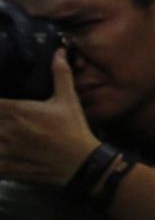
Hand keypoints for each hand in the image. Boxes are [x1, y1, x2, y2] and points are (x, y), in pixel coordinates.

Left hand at [0, 50, 100, 185]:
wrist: (82, 163)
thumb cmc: (74, 129)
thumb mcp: (69, 100)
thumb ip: (60, 75)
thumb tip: (59, 51)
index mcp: (19, 110)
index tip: (0, 105)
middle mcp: (8, 129)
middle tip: (1, 120)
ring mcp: (6, 150)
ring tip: (1, 136)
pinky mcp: (7, 168)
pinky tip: (2, 154)